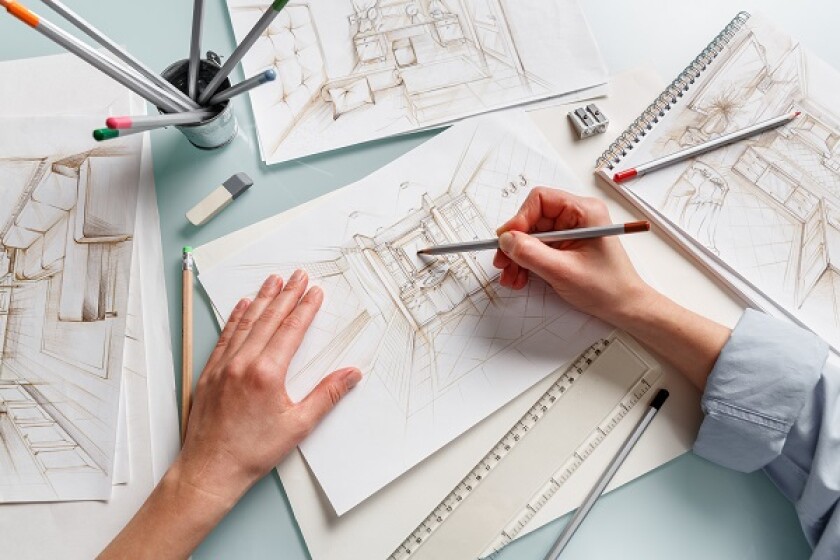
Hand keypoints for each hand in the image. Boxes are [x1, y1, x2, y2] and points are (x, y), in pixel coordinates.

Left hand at [176, 270, 361, 506]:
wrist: (210, 470)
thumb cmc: (251, 452)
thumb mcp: (298, 426)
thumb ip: (327, 395)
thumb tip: (350, 375)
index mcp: (266, 373)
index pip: (291, 330)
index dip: (305, 308)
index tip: (315, 292)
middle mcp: (242, 363)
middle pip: (269, 319)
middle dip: (287, 295)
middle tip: (299, 276)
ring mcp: (223, 366)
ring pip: (246, 322)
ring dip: (261, 299)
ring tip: (273, 281)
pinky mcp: (210, 373)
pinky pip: (225, 336)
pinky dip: (235, 317)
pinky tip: (241, 305)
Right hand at [493, 187, 652, 324]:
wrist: (623, 307)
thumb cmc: (607, 287)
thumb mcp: (564, 271)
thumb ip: (531, 253)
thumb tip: (506, 240)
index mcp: (584, 211)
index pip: (540, 200)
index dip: (519, 219)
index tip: (507, 240)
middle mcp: (576, 217)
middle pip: (532, 219)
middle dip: (515, 243)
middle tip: (503, 262)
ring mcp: (569, 231)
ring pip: (530, 235)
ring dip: (517, 256)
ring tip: (511, 276)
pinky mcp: (563, 245)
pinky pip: (536, 248)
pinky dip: (525, 262)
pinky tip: (520, 277)